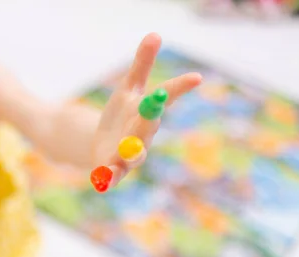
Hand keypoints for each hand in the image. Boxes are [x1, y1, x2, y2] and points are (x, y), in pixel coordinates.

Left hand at [90, 33, 201, 191]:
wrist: (101, 144)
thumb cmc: (122, 116)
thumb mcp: (128, 89)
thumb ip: (141, 65)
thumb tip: (154, 34)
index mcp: (148, 113)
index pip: (166, 97)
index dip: (179, 87)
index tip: (196, 76)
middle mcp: (144, 135)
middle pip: (148, 127)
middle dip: (150, 118)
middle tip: (153, 104)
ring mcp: (129, 155)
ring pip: (134, 155)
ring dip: (131, 153)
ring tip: (124, 152)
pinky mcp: (112, 170)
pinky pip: (112, 176)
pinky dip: (108, 178)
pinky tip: (102, 181)